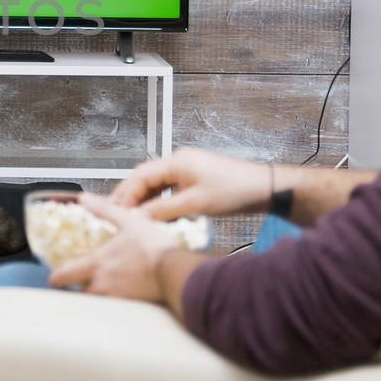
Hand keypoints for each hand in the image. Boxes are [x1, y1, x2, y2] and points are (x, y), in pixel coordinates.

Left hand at [48, 195, 181, 301]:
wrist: (175, 271)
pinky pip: (113, 308)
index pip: (65, 275)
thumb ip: (104, 209)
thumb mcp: (128, 220)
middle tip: (74, 286)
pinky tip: (119, 297)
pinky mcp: (130, 306)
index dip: (56, 277)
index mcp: (98, 263)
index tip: (55, 277)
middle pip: (77, 294)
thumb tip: (84, 198)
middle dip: (73, 291)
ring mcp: (116, 297)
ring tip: (98, 291)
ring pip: (95, 302)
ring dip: (92, 297)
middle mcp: (102, 284)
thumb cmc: (153, 247)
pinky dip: (111, 304)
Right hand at [111, 148, 267, 220]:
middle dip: (131, 197)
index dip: (125, 194)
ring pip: (157, 185)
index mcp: (176, 161)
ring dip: (145, 201)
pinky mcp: (195, 179)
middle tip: (117, 216)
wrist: (264, 188)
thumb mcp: (196, 203)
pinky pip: (169, 189)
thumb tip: (138, 218)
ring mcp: (187, 170)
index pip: (140, 176)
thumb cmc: (233, 191)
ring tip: (133, 219)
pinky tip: (155, 217)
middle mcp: (178, 161)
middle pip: (145, 178)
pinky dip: (160, 202)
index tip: (116, 213)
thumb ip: (164, 210)